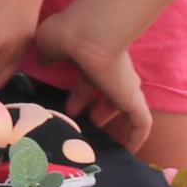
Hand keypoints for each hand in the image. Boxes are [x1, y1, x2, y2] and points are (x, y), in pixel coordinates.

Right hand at [32, 0, 155, 150]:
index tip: (68, 110)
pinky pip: (140, 123)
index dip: (78, 96)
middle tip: (82, 125)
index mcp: (91, 58)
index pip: (88, 79)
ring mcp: (123, 85)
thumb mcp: (47, 44)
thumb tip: (46, 60)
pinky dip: (136, 137)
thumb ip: (47, 55)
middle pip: (106, 93)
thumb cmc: (67, 35)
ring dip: (112, 122)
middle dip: (95, 109)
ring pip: (123, 106)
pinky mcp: (133, 99)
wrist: (90, 35)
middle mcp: (109, 71)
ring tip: (101, 143)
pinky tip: (129, 152)